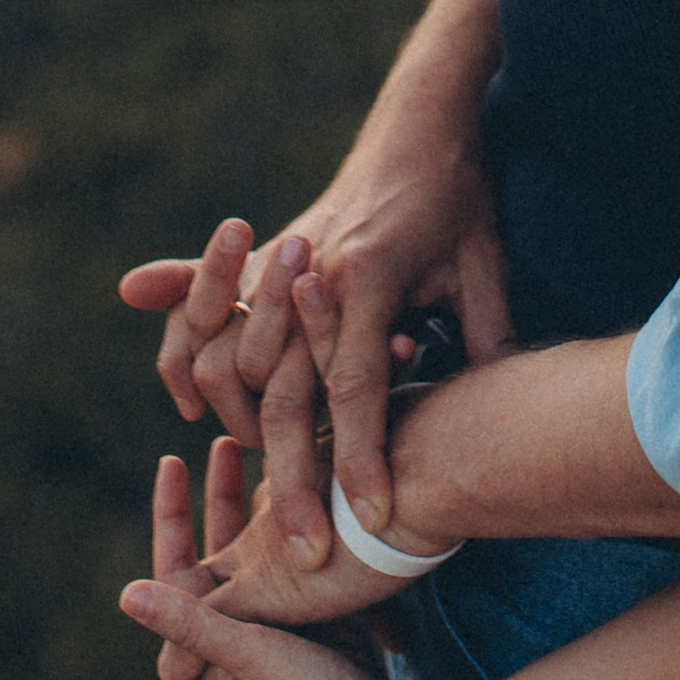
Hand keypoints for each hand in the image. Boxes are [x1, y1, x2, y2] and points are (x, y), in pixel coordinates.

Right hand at [120, 133, 511, 568]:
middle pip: (284, 395)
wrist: (418, 122)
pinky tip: (193, 411)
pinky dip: (183, 359)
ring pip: (232, 365)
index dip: (362, 460)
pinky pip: (198, 316)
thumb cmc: (459, 196)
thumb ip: (484, 340)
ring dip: (245, 431)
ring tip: (275, 495)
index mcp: (369, 275)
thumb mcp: (484, 265)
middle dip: (295, 483)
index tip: (371, 522)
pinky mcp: (259, 260)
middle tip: (310, 557)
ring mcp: (276, 265)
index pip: (356, 387)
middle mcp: (310, 271)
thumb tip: (495, 423)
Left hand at [122, 454, 418, 679]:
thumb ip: (191, 627)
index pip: (176, 569)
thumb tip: (127, 594)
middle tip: (226, 441)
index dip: (171, 515)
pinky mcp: (325, 625)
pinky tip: (315, 495)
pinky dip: (298, 529)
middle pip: (219, 551)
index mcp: (212, 643)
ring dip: (260, 506)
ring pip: (261, 553)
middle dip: (218, 497)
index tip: (172, 462)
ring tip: (270, 455)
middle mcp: (242, 634)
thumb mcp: (250, 657)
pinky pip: (299, 564)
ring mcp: (285, 628)